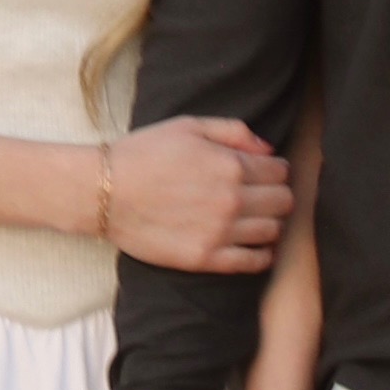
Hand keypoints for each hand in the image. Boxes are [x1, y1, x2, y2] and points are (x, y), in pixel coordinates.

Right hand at [102, 119, 291, 276]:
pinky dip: (263, 254)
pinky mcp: (206, 259)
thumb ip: (233, 132)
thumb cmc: (143, 153)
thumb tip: (268, 150)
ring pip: (273, 232)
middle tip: (264, 195)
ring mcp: (220, 233)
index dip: (277, 170)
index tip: (267, 173)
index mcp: (231, 166)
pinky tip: (254, 245)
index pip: (281, 172)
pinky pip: (254, 262)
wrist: (104, 193)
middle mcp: (232, 201)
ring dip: (271, 223)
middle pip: (284, 203)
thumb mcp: (188, 127)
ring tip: (256, 218)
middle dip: (279, 195)